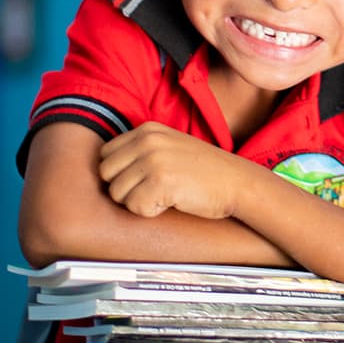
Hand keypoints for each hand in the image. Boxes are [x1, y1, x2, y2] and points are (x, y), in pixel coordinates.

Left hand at [98, 122, 253, 218]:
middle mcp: (147, 140)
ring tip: (164, 196)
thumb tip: (105, 171)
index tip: (141, 180)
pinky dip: (150, 212)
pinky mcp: (161, 181)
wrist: (238, 183)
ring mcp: (154, 159)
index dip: (119, 173)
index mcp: (147, 130)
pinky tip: (170, 204)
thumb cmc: (205, 172)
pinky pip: (134, 207)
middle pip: (106, 174)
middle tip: (152, 192)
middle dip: (124, 189)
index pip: (105, 154)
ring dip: (138, 202)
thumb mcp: (170, 147)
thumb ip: (141, 151)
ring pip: (117, 193)